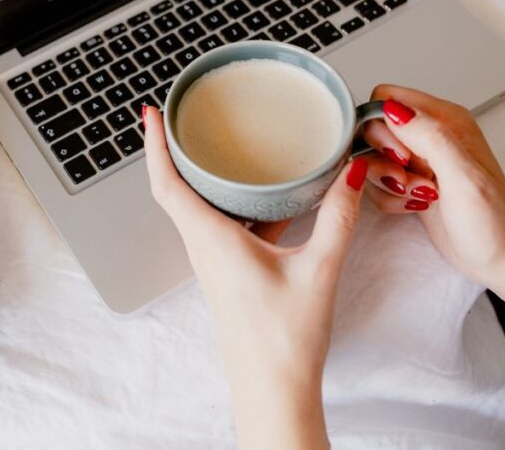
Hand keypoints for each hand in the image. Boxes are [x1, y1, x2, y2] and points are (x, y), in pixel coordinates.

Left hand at [143, 106, 367, 449]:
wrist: (274, 390)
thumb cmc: (284, 340)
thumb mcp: (318, 270)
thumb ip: (337, 218)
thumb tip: (351, 174)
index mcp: (212, 241)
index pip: (167, 185)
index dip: (155, 146)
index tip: (153, 113)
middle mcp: (205, 248)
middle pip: (177, 190)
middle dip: (177, 151)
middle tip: (187, 116)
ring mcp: (216, 261)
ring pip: (202, 207)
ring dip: (207, 177)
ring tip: (224, 144)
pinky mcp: (231, 271)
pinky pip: (226, 225)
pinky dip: (238, 202)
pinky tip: (269, 194)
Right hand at [358, 85, 504, 285]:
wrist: (499, 258)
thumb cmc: (492, 221)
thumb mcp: (462, 175)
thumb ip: (428, 136)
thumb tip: (392, 109)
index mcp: (445, 118)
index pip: (388, 98)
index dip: (383, 125)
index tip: (400, 155)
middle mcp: (430, 134)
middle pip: (375, 129)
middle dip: (384, 159)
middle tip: (408, 179)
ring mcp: (419, 159)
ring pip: (373, 157)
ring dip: (388, 182)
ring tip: (419, 195)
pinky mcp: (410, 182)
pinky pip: (378, 181)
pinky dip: (390, 197)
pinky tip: (416, 205)